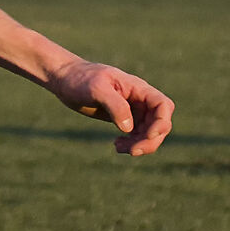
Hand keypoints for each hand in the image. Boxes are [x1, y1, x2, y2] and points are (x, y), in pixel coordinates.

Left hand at [47, 59, 174, 155]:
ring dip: (140, 145)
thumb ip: (115, 105)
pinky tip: (116, 145)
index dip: (161, 122)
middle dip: (150, 140)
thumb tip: (129, 128)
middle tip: (132, 151)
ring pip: (149, 132)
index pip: (163, 105)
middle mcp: (139, 99)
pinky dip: (131, 144)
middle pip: (160, 123)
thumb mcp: (96, 88)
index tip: (148, 135)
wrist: (66, 79)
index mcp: (137, 88)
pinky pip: (137, 135)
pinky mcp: (123, 118)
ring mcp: (133, 110)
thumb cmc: (80, 79)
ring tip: (119, 147)